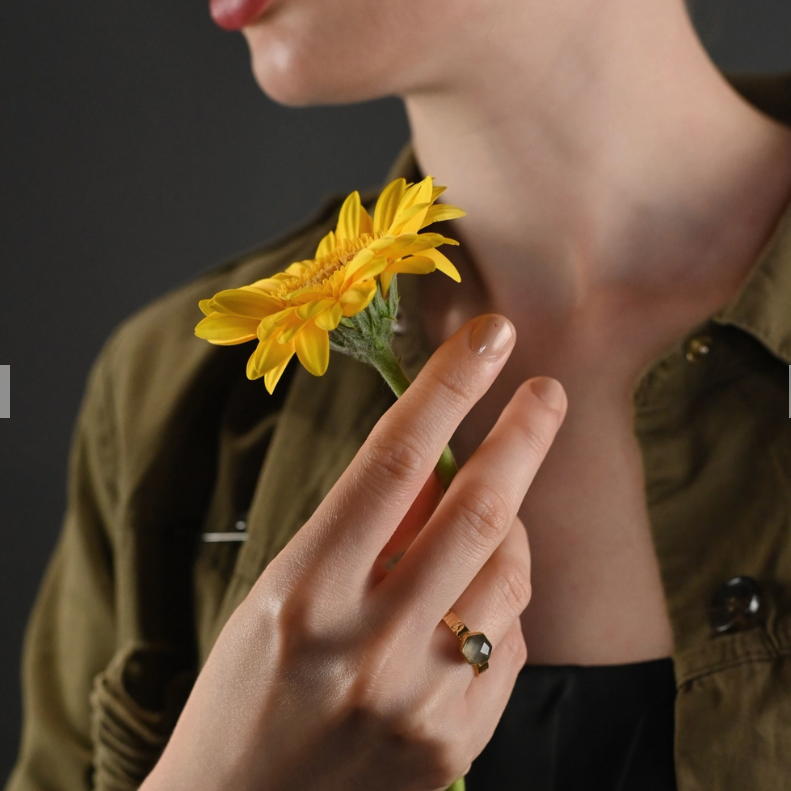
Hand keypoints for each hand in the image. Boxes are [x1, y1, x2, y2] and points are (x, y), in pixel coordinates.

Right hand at [143, 314, 566, 790]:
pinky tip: (466, 611)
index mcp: (305, 593)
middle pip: (473, 512)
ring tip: (483, 524)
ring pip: (508, 576)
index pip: (392, 462)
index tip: (485, 338)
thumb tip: (433, 462)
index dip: (445, 387)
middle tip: (546, 393)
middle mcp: (367, 647)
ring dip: (508, 531)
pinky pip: (510, 645)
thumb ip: (361, 529)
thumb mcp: (281, 593)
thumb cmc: (245, 692)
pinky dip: (499, 606)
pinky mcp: (455, 745)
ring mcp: (420, 703)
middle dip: (521, 438)